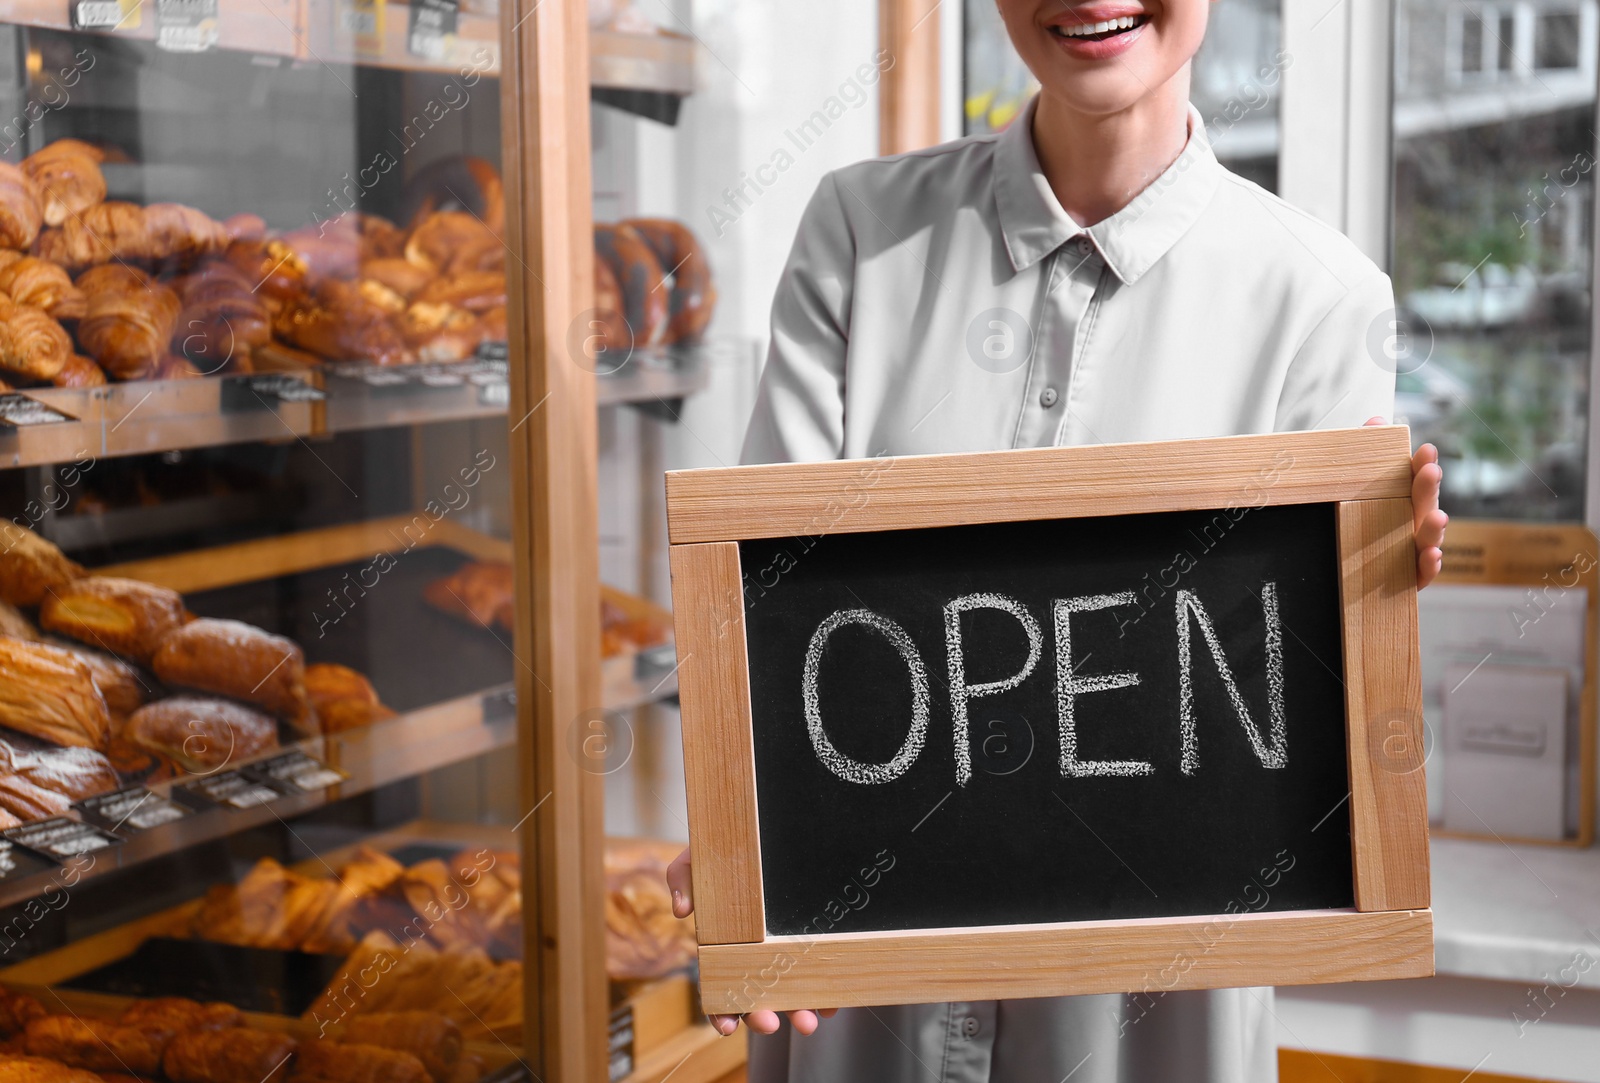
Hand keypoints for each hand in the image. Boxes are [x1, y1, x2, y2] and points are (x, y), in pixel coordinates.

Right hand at [666, 847, 837, 1035]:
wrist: (759, 833)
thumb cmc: (725, 851)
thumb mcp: (697, 859)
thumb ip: (682, 877)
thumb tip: (682, 910)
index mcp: (723, 945)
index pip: (720, 985)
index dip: (721, 1011)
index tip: (727, 1028)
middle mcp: (754, 953)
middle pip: (756, 995)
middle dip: (761, 1016)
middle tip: (770, 1025)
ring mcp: (783, 948)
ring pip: (789, 990)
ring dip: (797, 1010)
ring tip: (808, 1023)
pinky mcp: (809, 939)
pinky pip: (818, 971)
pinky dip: (825, 992)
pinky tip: (832, 1003)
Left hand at [1365, 417, 1446, 588]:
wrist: (1342, 584)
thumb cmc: (1360, 534)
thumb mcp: (1358, 493)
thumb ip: (1368, 459)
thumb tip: (1377, 420)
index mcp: (1402, 505)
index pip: (1415, 482)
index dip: (1421, 466)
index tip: (1425, 450)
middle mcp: (1411, 527)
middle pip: (1425, 505)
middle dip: (1428, 488)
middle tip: (1430, 470)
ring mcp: (1411, 554)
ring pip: (1428, 540)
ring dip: (1435, 528)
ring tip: (1438, 517)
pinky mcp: (1407, 581)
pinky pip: (1421, 574)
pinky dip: (1429, 565)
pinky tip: (1432, 556)